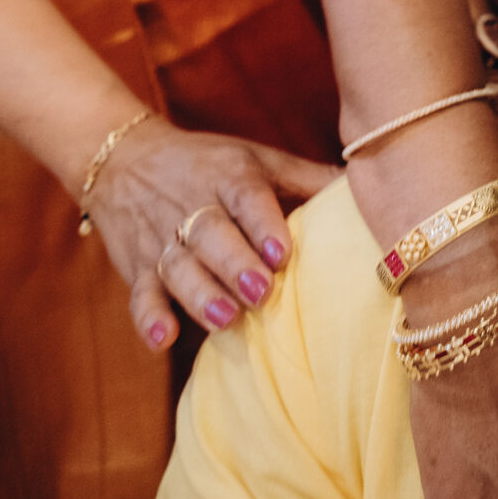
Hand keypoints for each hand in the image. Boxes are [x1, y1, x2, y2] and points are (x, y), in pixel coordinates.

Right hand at [85, 119, 338, 349]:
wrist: (124, 159)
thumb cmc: (211, 164)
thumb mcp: (257, 159)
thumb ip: (307, 178)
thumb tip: (373, 183)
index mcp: (228, 176)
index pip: (245, 196)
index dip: (262, 224)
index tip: (283, 253)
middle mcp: (193, 206)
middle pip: (209, 234)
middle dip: (233, 264)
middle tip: (259, 292)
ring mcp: (162, 239)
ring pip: (176, 267)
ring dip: (199, 294)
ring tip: (225, 320)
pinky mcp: (137, 267)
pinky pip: (139, 294)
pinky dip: (148, 317)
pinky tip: (163, 339)